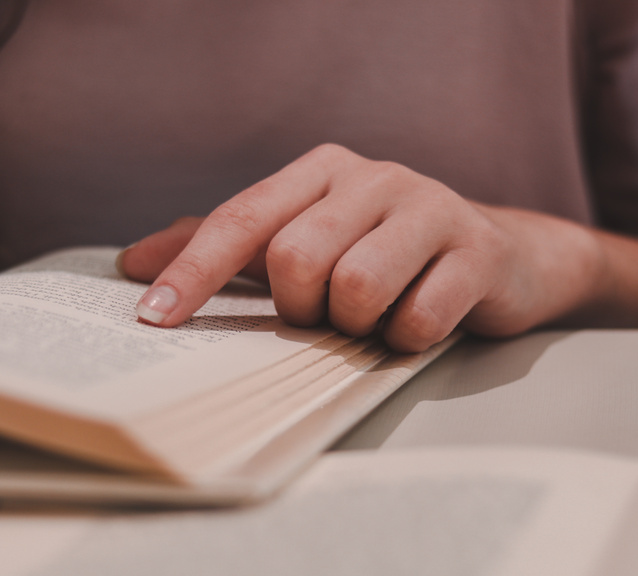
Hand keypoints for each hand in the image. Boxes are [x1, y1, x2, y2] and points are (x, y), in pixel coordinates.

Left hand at [120, 144, 637, 349]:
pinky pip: (417, 319)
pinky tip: (416, 328)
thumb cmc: (387, 256)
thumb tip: (132, 263)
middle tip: (327, 318)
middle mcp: (373, 177)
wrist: (505, 258)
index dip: (192, 271)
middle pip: (296, 260)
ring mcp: (430, 207)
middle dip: (302, 310)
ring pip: (356, 289)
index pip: (241, 219)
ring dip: (358, 327)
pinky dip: (406, 341)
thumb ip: (224, 248)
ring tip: (376, 319)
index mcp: (322, 171)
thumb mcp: (304, 241)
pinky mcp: (477, 251)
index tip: (153, 319)